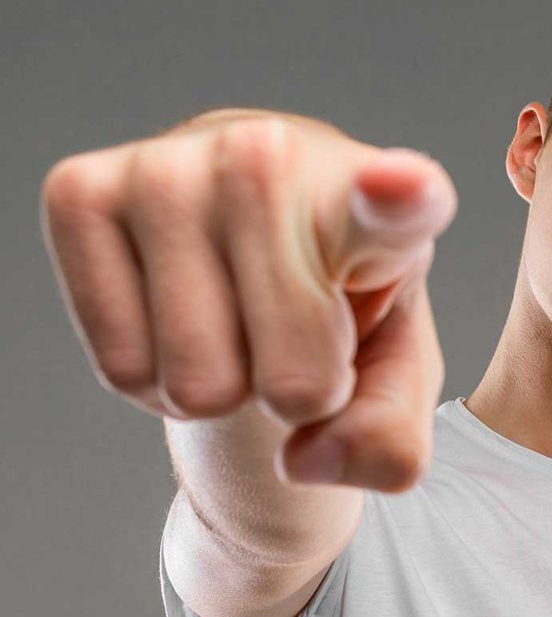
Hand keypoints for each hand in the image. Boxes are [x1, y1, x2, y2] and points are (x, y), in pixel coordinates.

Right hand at [39, 108, 457, 489]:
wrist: (247, 248)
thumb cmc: (337, 309)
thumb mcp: (392, 379)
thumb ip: (389, 441)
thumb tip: (304, 460)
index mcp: (374, 200)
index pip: (394, 202)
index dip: (399, 200)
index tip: (405, 188)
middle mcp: (269, 156)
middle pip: (293, 386)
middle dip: (299, 396)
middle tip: (298, 333)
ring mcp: (168, 166)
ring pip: (199, 386)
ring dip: (223, 388)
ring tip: (238, 318)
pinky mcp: (80, 190)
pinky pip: (122, 368)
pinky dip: (153, 377)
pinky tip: (175, 311)